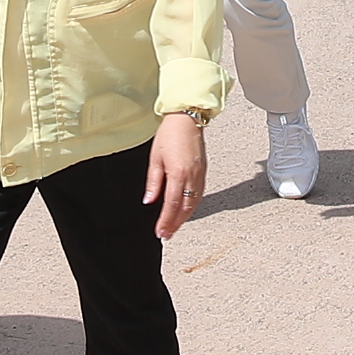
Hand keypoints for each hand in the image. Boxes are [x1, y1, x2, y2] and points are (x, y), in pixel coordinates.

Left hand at [147, 113, 208, 237]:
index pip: (171, 205)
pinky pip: (199, 195)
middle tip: (167, 235)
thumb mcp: (155, 159)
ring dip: (184, 218)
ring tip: (174, 227)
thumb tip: (149, 201)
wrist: (187, 119)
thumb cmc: (169, 135)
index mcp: (178, 174)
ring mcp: (200, 175)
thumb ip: (153, 182)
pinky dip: (192, 207)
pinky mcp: (203, 172)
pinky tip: (185, 211)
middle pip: (185, 208)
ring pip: (194, 204)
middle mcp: (192, 177)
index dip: (166, 221)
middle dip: (175, 224)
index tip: (160, 232)